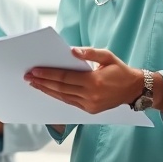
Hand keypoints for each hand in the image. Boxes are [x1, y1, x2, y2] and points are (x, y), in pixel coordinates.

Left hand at [25, 47, 142, 113]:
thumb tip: (71, 51)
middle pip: (60, 88)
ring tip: (34, 84)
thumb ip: (89, 53)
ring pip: (63, 97)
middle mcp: (90, 96)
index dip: (48, 74)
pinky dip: (57, 96)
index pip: (65, 77)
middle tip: (28, 76)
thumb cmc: (120, 70)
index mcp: (94, 81)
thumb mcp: (108, 56)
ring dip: (46, 90)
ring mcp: (90, 105)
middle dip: (42, 82)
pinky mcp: (90, 110)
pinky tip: (48, 90)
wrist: (134, 89)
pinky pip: (69, 102)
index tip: (34, 70)